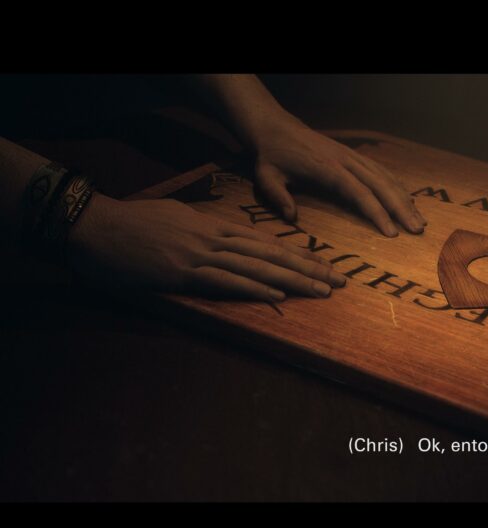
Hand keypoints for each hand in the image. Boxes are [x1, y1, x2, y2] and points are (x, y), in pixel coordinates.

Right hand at [68, 194, 346, 301]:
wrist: (95, 225)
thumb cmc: (132, 223)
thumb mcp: (176, 217)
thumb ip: (202, 229)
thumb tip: (221, 238)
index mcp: (214, 228)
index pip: (266, 243)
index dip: (297, 254)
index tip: (323, 264)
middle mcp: (215, 240)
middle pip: (271, 255)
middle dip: (308, 269)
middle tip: (339, 281)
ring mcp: (200, 255)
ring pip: (257, 269)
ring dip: (292, 281)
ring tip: (321, 291)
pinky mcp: (183, 272)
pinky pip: (225, 282)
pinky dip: (253, 289)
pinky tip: (277, 296)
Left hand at [250, 114, 425, 235]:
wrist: (278, 129)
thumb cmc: (272, 156)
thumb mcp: (266, 177)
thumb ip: (277, 197)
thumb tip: (291, 217)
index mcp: (327, 169)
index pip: (359, 193)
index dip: (377, 213)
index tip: (391, 233)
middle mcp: (346, 162)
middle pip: (381, 186)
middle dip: (401, 209)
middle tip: (417, 230)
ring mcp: (353, 157)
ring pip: (386, 178)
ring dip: (405, 199)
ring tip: (420, 220)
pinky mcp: (355, 156)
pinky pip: (382, 171)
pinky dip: (397, 186)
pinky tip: (408, 201)